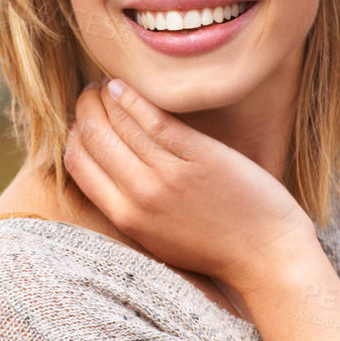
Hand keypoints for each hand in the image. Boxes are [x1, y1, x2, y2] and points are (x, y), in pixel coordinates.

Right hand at [63, 79, 317, 294]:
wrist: (266, 256)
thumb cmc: (213, 245)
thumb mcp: (155, 236)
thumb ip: (128, 206)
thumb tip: (104, 169)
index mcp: (125, 218)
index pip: (76, 162)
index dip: (73, 133)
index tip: (81, 118)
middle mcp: (141, 197)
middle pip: (93, 137)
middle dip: (84, 108)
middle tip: (89, 92)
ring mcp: (169, 176)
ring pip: (120, 123)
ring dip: (105, 96)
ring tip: (107, 84)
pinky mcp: (199, 157)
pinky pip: (155, 119)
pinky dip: (133, 98)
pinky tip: (125, 86)